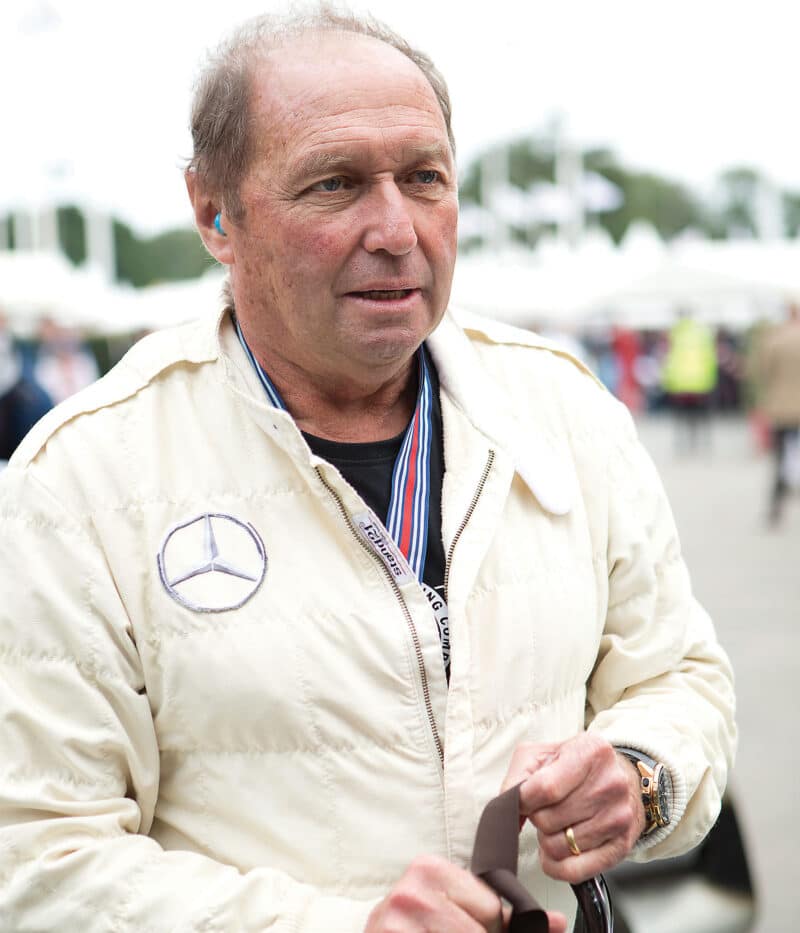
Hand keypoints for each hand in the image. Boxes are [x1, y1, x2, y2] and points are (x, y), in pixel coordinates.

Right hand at [365, 854, 566, 931]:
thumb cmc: (418, 927)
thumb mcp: (456, 910)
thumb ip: (503, 916)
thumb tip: (556, 924)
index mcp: (429, 869)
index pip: (490, 906)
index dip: (490, 927)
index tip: (471, 926)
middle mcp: (411, 891)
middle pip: (479, 930)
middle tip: (452, 930)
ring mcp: (396, 920)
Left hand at [501, 734, 644, 883]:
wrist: (621, 777)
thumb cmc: (576, 765)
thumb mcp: (542, 754)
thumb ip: (517, 776)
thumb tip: (506, 807)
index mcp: (590, 752)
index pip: (544, 789)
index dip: (523, 800)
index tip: (522, 801)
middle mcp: (610, 783)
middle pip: (549, 819)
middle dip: (537, 818)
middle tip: (546, 809)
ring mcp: (618, 817)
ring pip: (558, 847)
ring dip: (548, 839)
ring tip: (557, 824)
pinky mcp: (621, 847)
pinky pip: (575, 872)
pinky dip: (557, 865)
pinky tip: (559, 848)